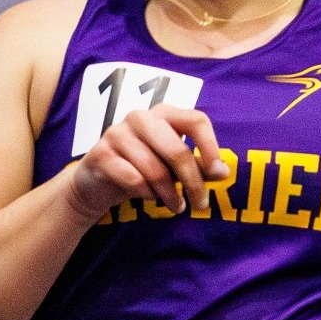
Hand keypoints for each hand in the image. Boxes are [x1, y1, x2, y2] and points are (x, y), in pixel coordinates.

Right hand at [66, 105, 229, 218]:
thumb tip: (223, 172)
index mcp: (163, 113)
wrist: (96, 183)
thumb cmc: (142, 169)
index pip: (195, 120)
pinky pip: (133, 179)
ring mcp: (117, 133)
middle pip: (177, 150)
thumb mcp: (173, 167)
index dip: (210, 146)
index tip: (217, 172)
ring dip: (170, 194)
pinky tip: (148, 197)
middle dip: (193, 182)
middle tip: (200, 204)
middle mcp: (140, 117)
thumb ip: (198, 167)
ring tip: (175, 206)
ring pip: (155, 169)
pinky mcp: (100, 154)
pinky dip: (146, 194)